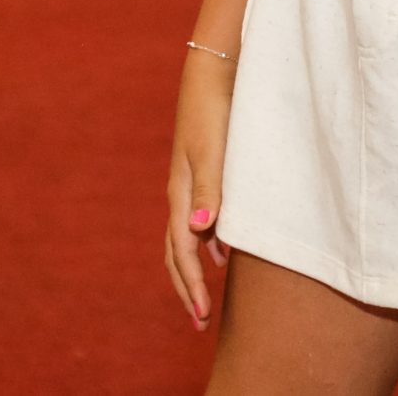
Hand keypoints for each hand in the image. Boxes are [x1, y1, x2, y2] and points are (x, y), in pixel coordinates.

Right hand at [164, 50, 234, 332]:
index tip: (203, 318)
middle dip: (186, 289)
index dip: (192, 287)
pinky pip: (197, 223)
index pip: (183, 253)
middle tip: (200, 322)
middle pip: (176, 254)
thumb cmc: (215, 112)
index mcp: (181, 194)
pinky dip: (205, 246)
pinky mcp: (201, 173)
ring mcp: (189, 185)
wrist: (211, 74)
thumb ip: (210, 191)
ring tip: (206, 296)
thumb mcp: (214, 151)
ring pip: (185, 239)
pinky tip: (221, 252)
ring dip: (193, 270)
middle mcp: (181, 194)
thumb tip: (199, 235)